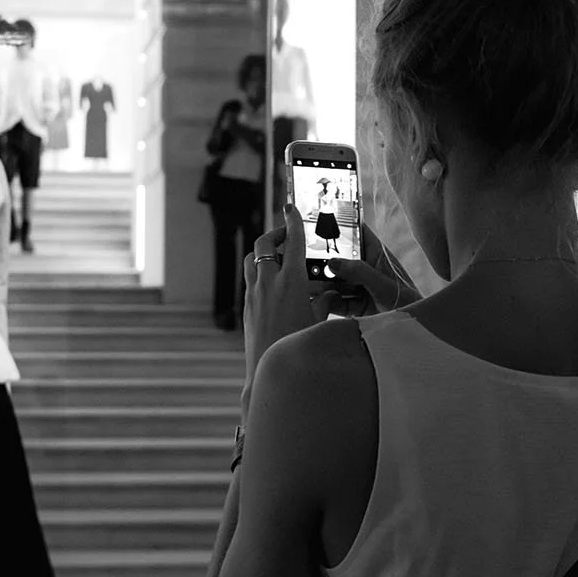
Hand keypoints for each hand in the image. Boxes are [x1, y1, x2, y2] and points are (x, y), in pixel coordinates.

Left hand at [242, 204, 321, 402]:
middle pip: (264, 243)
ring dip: (263, 251)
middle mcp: (268, 282)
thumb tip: (331, 293)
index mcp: (291, 282)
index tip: (291, 207)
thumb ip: (325, 302)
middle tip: (286, 234)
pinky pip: (250, 279)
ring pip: (252, 259)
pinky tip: (272, 284)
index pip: (293, 242)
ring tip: (277, 256)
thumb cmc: (298, 346)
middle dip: (275, 233)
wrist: (267, 369)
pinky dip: (260, 272)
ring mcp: (253, 293)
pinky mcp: (246, 305)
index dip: (293, 221)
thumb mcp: (318, 322)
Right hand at [311, 223, 419, 318]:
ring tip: (305, 281)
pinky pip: (334, 301)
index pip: (358, 234)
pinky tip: (315, 300)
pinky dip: (324, 301)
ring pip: (333, 280)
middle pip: (340, 258)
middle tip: (303, 256)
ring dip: (320, 282)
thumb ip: (359, 272)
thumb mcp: (384, 285)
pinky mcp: (353, 307)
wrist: (412, 333)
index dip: (342, 225)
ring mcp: (358, 288)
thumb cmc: (409, 303)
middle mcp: (365, 270)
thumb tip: (332, 261)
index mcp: (377, 256)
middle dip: (322, 258)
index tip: (319, 218)